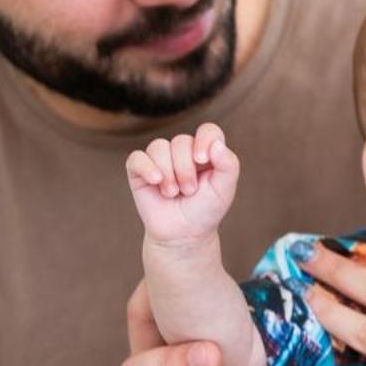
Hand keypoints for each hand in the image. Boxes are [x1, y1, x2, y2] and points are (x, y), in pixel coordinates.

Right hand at [126, 123, 239, 244]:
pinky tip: (156, 181)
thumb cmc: (205, 210)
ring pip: (158, 147)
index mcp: (206, 152)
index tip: (202, 160)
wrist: (183, 234)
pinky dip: (146, 167)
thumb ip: (228, 164)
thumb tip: (216, 143)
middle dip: (185, 169)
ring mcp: (160, 159)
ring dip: (168, 172)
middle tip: (189, 191)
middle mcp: (182, 151)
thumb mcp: (224, 190)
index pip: (207, 130)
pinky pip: (136, 158)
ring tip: (172, 193)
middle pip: (181, 141)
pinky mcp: (139, 171)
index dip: (204, 140)